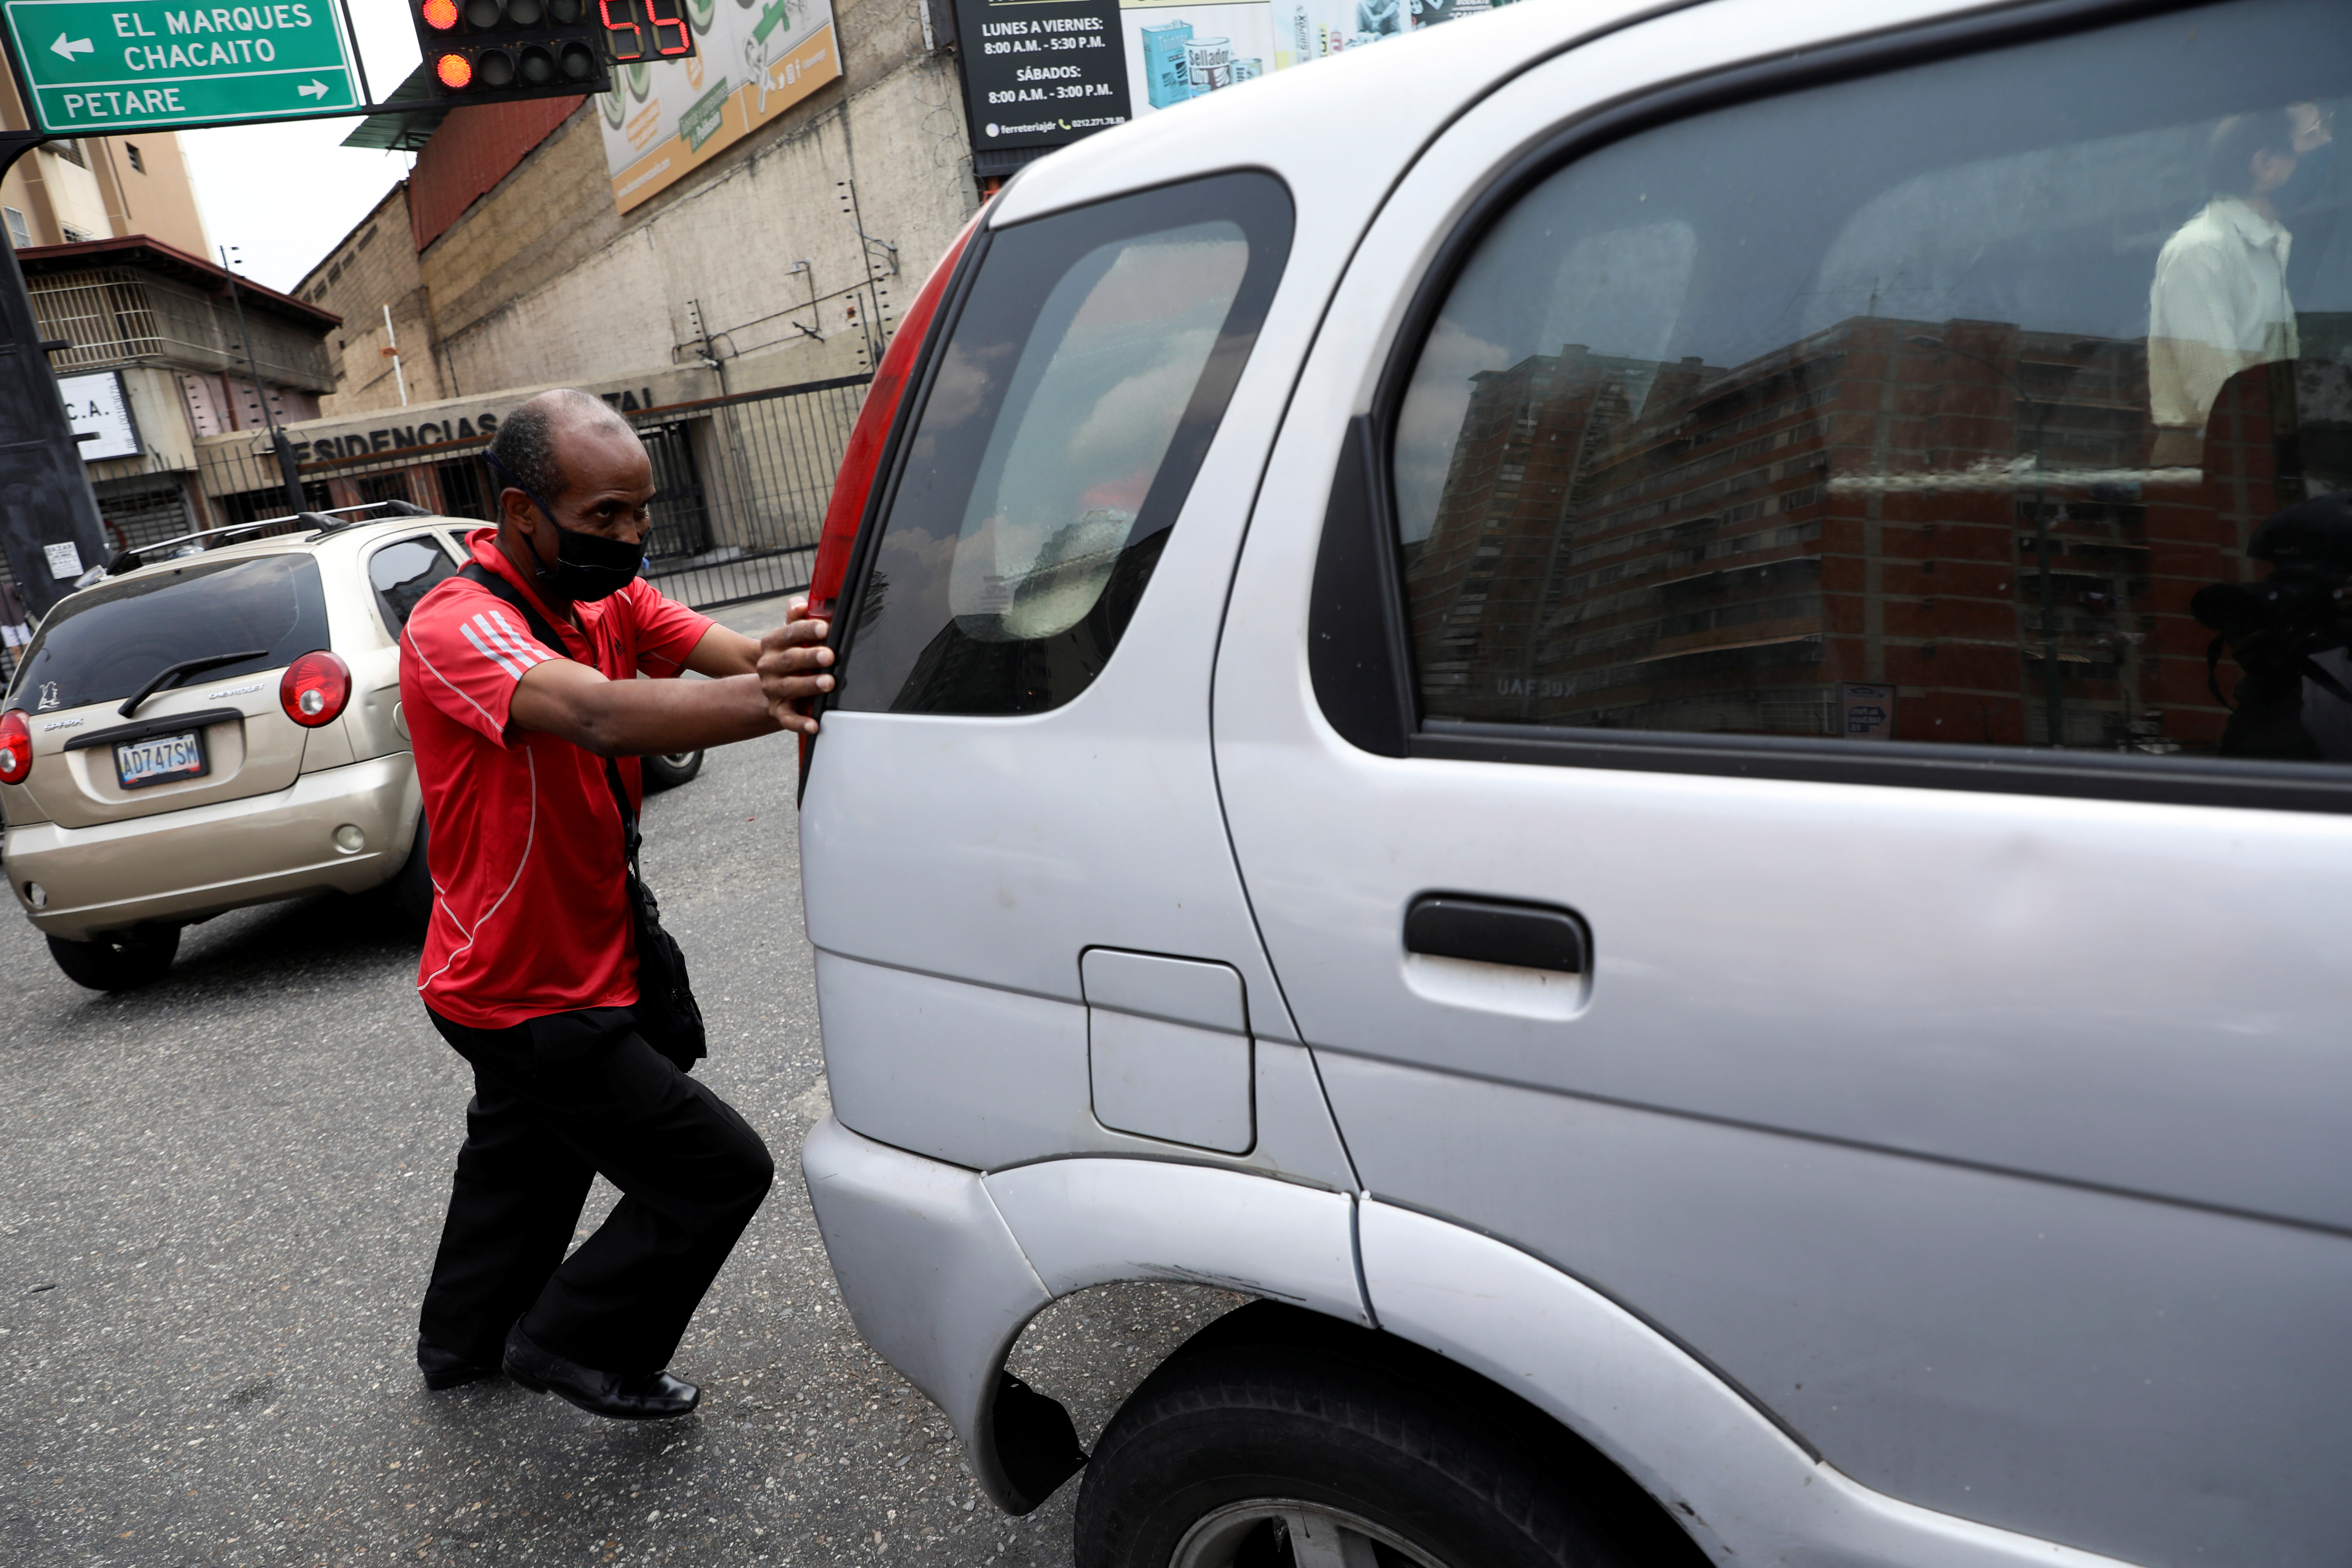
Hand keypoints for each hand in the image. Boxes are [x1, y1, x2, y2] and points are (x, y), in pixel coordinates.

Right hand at [757, 597, 832, 734]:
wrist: (772, 682)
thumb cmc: (791, 653)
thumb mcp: (791, 633)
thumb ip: (796, 617)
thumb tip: (801, 604)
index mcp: (772, 644)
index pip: (788, 633)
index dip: (806, 630)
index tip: (824, 628)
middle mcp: (769, 666)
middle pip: (789, 660)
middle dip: (810, 657)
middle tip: (829, 655)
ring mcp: (772, 689)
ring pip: (790, 687)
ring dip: (809, 685)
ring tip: (828, 682)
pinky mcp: (778, 710)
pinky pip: (788, 718)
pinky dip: (800, 722)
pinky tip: (814, 724)